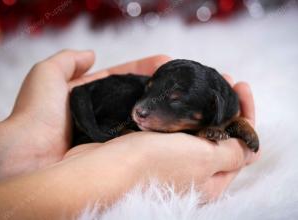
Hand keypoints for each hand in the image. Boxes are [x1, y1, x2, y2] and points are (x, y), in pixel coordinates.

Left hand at [0, 50, 169, 178]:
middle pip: (131, 95)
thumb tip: (91, 54)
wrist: (31, 155)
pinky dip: (154, 126)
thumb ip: (68, 60)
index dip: (140, 69)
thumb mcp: (47, 74)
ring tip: (181, 94)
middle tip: (179, 78)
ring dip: (158, 104)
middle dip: (154, 85)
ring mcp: (110, 131)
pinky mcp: (116, 149)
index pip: (119, 77)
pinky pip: (139, 134)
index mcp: (87, 94)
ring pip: (138, 114)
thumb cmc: (37, 113)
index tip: (164, 62)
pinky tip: (171, 117)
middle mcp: (101, 112)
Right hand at [64, 76, 259, 201]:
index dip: (245, 114)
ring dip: (199, 100)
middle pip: (216, 132)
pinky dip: (177, 103)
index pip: (240, 145)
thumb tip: (252, 148)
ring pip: (193, 123)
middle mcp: (191, 166)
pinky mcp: (151, 142)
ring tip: (201, 76)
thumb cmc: (153, 164)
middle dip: (222, 103)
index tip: (241, 85)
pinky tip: (177, 88)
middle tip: (222, 77)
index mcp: (209, 177)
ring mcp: (170, 153)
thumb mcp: (202, 160)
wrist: (101, 168)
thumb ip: (232, 153)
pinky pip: (171, 119)